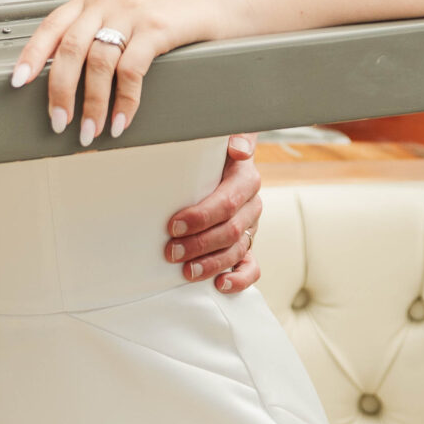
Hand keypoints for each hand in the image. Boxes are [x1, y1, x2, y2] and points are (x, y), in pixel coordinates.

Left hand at [10, 0, 190, 146]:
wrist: (218, 1)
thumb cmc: (169, 17)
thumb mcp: (125, 21)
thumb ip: (98, 39)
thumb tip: (67, 82)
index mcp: (91, 1)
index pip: (50, 27)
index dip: (31, 55)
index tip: (16, 83)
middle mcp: (106, 2)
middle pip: (69, 49)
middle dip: (59, 91)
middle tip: (58, 123)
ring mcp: (131, 12)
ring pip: (97, 62)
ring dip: (91, 104)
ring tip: (89, 132)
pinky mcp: (157, 27)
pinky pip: (131, 70)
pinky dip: (124, 101)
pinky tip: (122, 122)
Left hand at [164, 134, 262, 293]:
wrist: (226, 158)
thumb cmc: (214, 152)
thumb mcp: (219, 138)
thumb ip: (230, 138)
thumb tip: (238, 148)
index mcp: (246, 179)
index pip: (226, 202)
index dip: (200, 217)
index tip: (173, 226)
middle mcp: (252, 205)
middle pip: (230, 231)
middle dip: (199, 244)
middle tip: (171, 252)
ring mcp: (251, 226)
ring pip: (237, 250)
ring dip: (211, 264)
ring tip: (186, 272)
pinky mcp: (248, 244)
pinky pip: (252, 266)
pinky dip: (239, 279)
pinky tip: (220, 285)